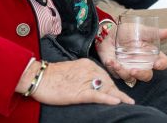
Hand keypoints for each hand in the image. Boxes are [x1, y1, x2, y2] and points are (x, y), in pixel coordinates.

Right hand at [17, 58, 133, 105]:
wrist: (37, 78)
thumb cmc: (52, 76)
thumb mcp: (72, 72)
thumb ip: (83, 76)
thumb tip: (92, 84)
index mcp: (87, 64)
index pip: (104, 76)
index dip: (113, 86)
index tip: (119, 93)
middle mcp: (89, 70)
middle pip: (108, 82)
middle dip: (118, 92)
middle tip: (128, 101)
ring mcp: (85, 80)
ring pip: (106, 89)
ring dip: (118, 96)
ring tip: (128, 102)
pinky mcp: (79, 92)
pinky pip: (97, 95)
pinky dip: (108, 99)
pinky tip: (117, 102)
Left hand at [96, 25, 166, 84]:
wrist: (109, 33)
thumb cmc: (126, 32)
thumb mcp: (139, 30)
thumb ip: (152, 32)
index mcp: (150, 54)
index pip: (161, 63)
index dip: (161, 64)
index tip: (157, 64)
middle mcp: (142, 64)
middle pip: (147, 76)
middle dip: (142, 75)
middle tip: (134, 70)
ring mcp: (129, 69)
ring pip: (131, 79)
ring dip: (124, 73)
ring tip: (117, 64)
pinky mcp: (118, 71)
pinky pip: (117, 74)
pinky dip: (113, 69)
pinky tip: (110, 62)